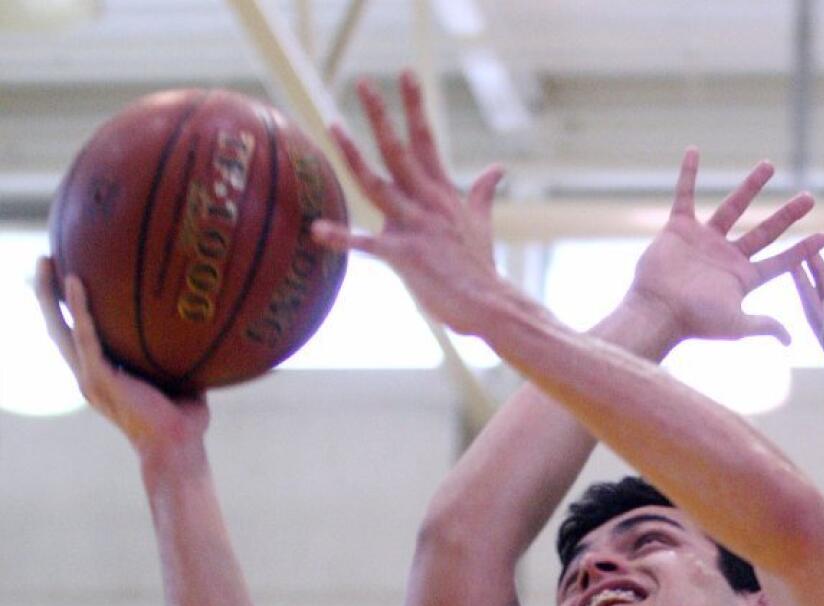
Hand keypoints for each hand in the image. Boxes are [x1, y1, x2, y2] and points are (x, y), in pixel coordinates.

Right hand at [35, 260, 208, 467]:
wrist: (178, 447)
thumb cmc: (184, 420)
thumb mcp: (177, 379)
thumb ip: (174, 355)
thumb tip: (199, 325)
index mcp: (103, 376)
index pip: (77, 338)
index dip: (68, 310)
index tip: (68, 278)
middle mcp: (89, 376)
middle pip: (57, 328)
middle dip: (47, 295)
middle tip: (46, 260)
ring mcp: (90, 378)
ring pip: (60, 329)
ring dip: (50, 295)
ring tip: (47, 261)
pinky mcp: (99, 379)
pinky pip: (85, 336)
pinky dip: (80, 309)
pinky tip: (76, 281)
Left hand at [312, 72, 507, 335]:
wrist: (490, 305)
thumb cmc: (481, 269)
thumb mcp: (482, 224)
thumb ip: (483, 193)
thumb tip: (498, 169)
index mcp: (442, 193)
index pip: (426, 140)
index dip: (415, 106)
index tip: (405, 73)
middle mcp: (427, 203)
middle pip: (399, 151)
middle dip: (381, 116)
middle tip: (363, 82)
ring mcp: (415, 227)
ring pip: (377, 184)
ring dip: (353, 156)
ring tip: (332, 126)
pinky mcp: (405, 256)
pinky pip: (367, 244)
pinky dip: (341, 238)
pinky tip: (317, 230)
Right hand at [627, 150, 823, 346]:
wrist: (657, 311)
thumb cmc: (694, 321)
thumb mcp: (735, 325)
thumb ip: (763, 326)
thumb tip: (792, 340)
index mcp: (743, 278)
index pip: (780, 261)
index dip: (802, 250)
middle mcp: (727, 257)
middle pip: (765, 231)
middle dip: (787, 215)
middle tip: (809, 197)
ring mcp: (704, 240)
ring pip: (733, 207)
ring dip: (751, 186)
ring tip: (769, 164)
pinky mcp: (679, 229)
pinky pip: (685, 196)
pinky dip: (687, 175)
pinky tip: (694, 151)